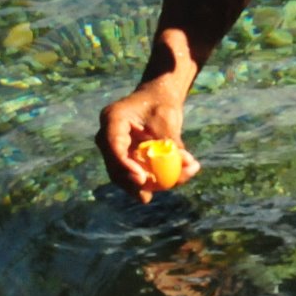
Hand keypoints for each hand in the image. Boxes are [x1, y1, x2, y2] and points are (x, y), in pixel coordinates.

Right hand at [95, 84, 201, 201]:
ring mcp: (114, 147)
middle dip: (132, 183)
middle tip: (147, 196)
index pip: (113, 145)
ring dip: (144, 185)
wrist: (157, 99)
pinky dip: (151, 180)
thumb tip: (188, 164)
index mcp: (113, 118)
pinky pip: (133, 173)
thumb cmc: (162, 104)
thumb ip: (173, 141)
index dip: (125, 165)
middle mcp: (108, 135)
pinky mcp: (124, 157)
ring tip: (171, 185)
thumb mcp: (168, 119)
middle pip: (114, 165)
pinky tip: (170, 184)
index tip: (141, 178)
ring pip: (122, 174)